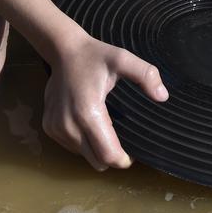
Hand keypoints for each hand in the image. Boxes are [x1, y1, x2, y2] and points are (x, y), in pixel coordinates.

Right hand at [42, 34, 168, 170]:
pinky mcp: (49, 127)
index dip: (124, 159)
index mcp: (88, 112)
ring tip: (104, 128)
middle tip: (121, 140)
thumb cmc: (94, 56)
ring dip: (96, 149)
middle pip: (97, 162)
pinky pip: (72, 147)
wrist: (63, 50)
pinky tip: (87, 123)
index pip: (108, 155)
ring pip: (84, 156)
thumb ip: (146, 75)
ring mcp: (56, 128)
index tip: (133, 152)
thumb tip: (162, 96)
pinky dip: (82, 142)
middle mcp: (69, 125)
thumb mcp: (123, 59)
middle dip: (112, 156)